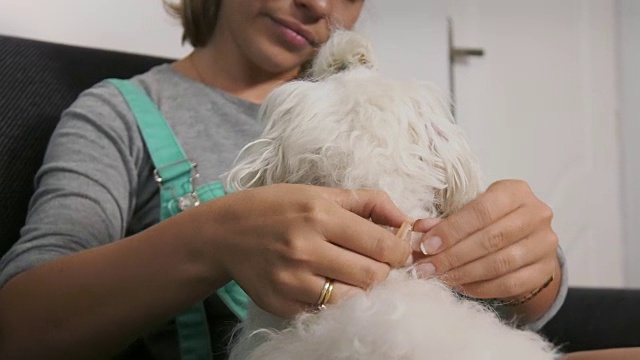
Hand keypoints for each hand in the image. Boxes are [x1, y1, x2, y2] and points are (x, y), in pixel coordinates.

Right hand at [204, 184, 411, 316]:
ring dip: (360, 288)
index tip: (399, 250)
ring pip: (352, 298)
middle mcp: (306, 249)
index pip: (381, 246)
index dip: (400, 251)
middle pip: (372, 276)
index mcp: (319, 216)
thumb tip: (407, 220)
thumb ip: (367, 202)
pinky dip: (332, 300)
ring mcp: (292, 281)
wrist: (223, 234)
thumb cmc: (275, 208)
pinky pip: (324, 311)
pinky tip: (323, 283)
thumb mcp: (319, 193)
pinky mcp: (282, 305)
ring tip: (350, 273)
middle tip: (375, 262)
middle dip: (384, 271)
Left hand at [412, 180, 558, 300]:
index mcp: (515, 192)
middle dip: (453, 256)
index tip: (427, 246)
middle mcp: (536, 214)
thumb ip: (447, 221)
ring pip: (500, 263)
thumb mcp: (471, 212)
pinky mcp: (545, 270)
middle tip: (427, 268)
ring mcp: (545, 243)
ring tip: (440, 278)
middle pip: (491, 239)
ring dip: (464, 273)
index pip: (481, 211)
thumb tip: (419, 230)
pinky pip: (510, 283)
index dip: (452, 230)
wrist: (527, 241)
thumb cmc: (492, 221)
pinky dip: (481, 288)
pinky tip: (460, 286)